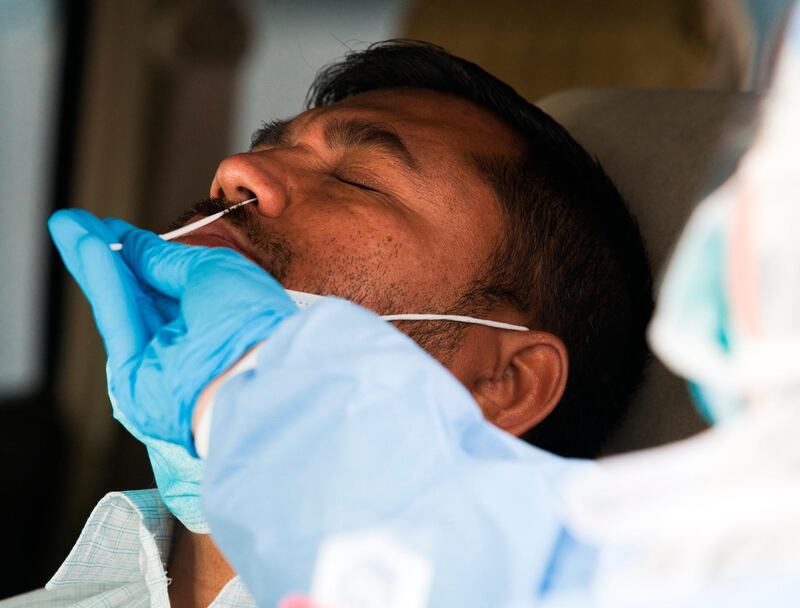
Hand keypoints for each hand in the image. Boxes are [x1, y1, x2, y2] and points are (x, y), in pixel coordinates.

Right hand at [48, 209, 297, 453]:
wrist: (252, 376)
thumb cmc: (249, 321)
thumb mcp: (212, 271)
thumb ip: (166, 260)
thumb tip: (135, 244)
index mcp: (219, 317)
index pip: (170, 282)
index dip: (139, 253)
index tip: (111, 226)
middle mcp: (190, 341)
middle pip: (139, 292)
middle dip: (106, 254)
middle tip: (75, 222)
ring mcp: (161, 362)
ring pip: (123, 302)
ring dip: (93, 261)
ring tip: (67, 225)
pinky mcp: (135, 380)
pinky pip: (118, 321)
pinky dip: (102, 282)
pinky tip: (86, 248)